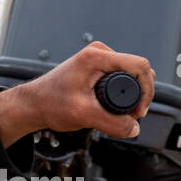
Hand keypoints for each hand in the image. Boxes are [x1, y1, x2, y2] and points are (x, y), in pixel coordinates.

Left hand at [0, 41, 154, 143]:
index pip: (140, 65)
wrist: (34, 104)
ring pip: (132, 75)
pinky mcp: (97, 67)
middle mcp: (99, 53)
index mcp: (96, 57)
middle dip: (141, 95)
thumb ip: (112, 123)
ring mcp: (98, 59)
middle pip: (139, 70)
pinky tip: (116, 108)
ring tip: (123, 115)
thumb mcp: (83, 115)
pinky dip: (124, 93)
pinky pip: (122, 78)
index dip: (146, 90)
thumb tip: (134, 128)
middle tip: (132, 116)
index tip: (138, 111)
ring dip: (133, 95)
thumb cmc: (50, 103)